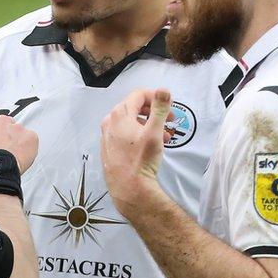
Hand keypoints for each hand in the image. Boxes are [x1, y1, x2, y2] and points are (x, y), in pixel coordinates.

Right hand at [0, 114, 37, 172]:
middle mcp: (1, 120)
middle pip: (7, 126)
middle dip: (6, 137)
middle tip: (4, 152)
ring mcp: (17, 127)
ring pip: (20, 134)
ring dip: (17, 143)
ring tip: (13, 158)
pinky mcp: (30, 136)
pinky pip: (32, 141)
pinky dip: (29, 150)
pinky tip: (21, 159)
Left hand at [100, 88, 172, 217]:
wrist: (128, 188)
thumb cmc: (142, 158)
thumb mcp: (154, 132)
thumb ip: (160, 108)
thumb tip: (164, 89)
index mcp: (120, 113)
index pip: (139, 95)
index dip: (156, 97)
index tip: (170, 107)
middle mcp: (110, 121)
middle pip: (134, 107)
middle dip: (154, 112)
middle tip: (170, 122)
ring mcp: (107, 135)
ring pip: (130, 122)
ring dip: (148, 125)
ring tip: (164, 137)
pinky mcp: (108, 148)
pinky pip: (124, 134)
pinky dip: (138, 134)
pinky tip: (149, 146)